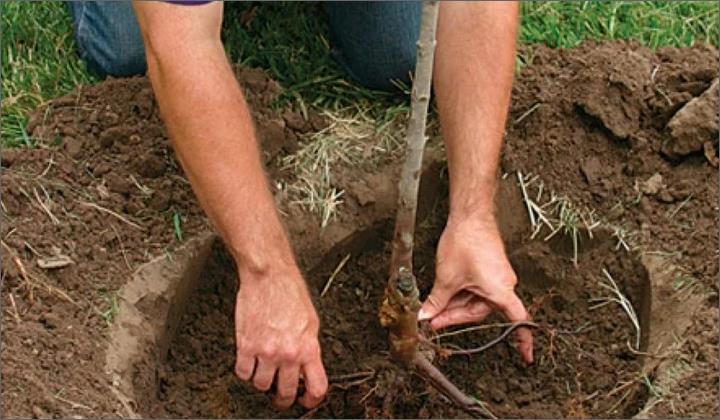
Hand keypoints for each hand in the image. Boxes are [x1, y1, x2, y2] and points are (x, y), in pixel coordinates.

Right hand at [234, 262, 327, 409]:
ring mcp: (265, 352)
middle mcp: (288, 354)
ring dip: (262, 381)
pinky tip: (250, 362)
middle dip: (284, 397)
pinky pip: (243, 373)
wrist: (269, 276)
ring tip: (264, 370)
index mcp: (308, 348)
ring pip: (261, 385)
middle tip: (281, 394)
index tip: (306, 401)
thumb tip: (307, 366)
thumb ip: (309, 346)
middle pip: (286, 392)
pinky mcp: (245, 346)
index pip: (316, 387)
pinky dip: (245, 371)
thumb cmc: (290, 292)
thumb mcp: (311, 321)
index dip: (312, 400)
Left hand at [418, 216, 533, 362]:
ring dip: (455, 304)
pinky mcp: (490, 269)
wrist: (470, 216)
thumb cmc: (465, 243)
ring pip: (475, 301)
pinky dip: (460, 293)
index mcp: (500, 291)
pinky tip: (443, 293)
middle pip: (480, 312)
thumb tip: (426, 317)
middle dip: (455, 316)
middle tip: (432, 320)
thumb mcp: (446, 278)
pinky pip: (476, 289)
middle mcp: (504, 285)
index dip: (522, 340)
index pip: (517, 322)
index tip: (526, 357)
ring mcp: (497, 277)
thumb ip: (437, 302)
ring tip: (433, 306)